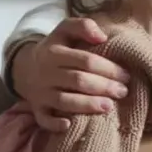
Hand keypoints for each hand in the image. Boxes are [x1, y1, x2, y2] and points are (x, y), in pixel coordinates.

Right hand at [13, 18, 129, 131]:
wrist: (25, 68)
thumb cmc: (55, 49)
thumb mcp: (65, 30)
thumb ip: (83, 26)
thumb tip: (102, 37)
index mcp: (55, 53)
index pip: (86, 61)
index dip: (108, 68)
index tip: (126, 75)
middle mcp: (46, 73)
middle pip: (78, 81)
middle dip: (103, 87)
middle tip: (123, 92)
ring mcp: (40, 93)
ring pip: (64, 101)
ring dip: (87, 105)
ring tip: (109, 106)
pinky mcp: (37, 109)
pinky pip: (43, 119)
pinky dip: (54, 124)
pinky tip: (70, 125)